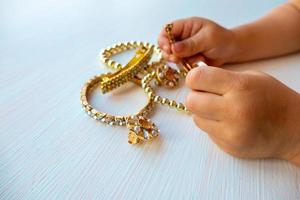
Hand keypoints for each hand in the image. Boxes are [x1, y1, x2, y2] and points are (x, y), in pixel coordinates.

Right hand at [158, 17, 235, 65]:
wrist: (231, 51)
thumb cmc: (222, 40)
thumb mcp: (207, 39)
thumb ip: (190, 44)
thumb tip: (173, 48)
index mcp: (186, 26)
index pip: (167, 29)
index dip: (164, 39)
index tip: (169, 49)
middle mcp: (182, 36)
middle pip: (165, 44)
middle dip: (169, 53)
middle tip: (177, 59)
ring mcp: (184, 48)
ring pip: (172, 55)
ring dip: (179, 60)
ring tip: (193, 60)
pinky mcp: (187, 58)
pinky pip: (180, 63)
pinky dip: (186, 65)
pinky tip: (197, 63)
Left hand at [185, 66, 299, 164]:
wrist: (294, 129)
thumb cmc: (272, 98)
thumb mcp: (251, 77)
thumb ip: (222, 77)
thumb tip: (194, 80)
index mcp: (239, 87)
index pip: (197, 78)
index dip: (194, 78)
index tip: (199, 80)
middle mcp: (234, 110)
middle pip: (191, 101)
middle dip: (195, 96)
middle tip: (206, 96)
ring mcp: (231, 132)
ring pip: (196, 119)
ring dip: (203, 113)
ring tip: (220, 110)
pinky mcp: (229, 146)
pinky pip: (207, 133)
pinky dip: (212, 126)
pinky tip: (228, 123)